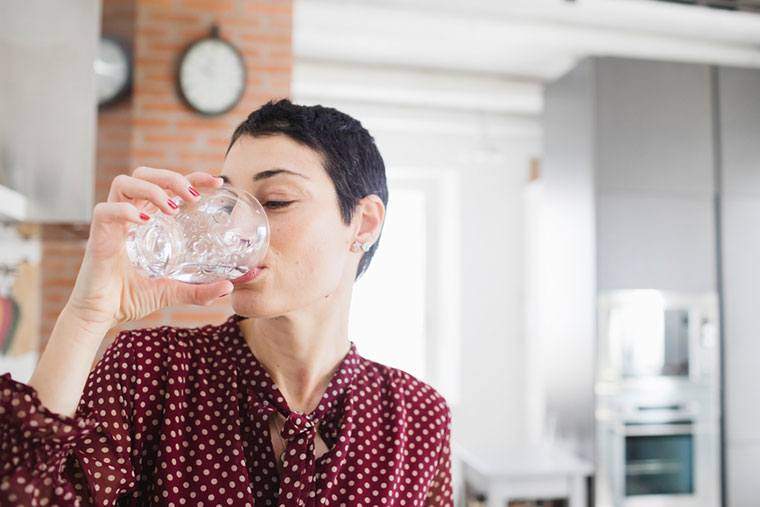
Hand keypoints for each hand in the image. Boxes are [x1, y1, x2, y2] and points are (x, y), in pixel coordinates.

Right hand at [65, 167, 232, 333]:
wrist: (101, 316)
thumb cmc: (130, 298)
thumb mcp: (173, 292)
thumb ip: (199, 290)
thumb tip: (228, 287)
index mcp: (146, 221)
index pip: (168, 187)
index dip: (192, 177)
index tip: (217, 181)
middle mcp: (129, 216)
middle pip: (144, 174)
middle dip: (171, 177)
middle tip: (192, 196)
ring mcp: (112, 223)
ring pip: (124, 182)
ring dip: (152, 189)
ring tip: (172, 209)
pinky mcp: (97, 236)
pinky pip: (106, 210)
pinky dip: (125, 211)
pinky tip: (144, 222)